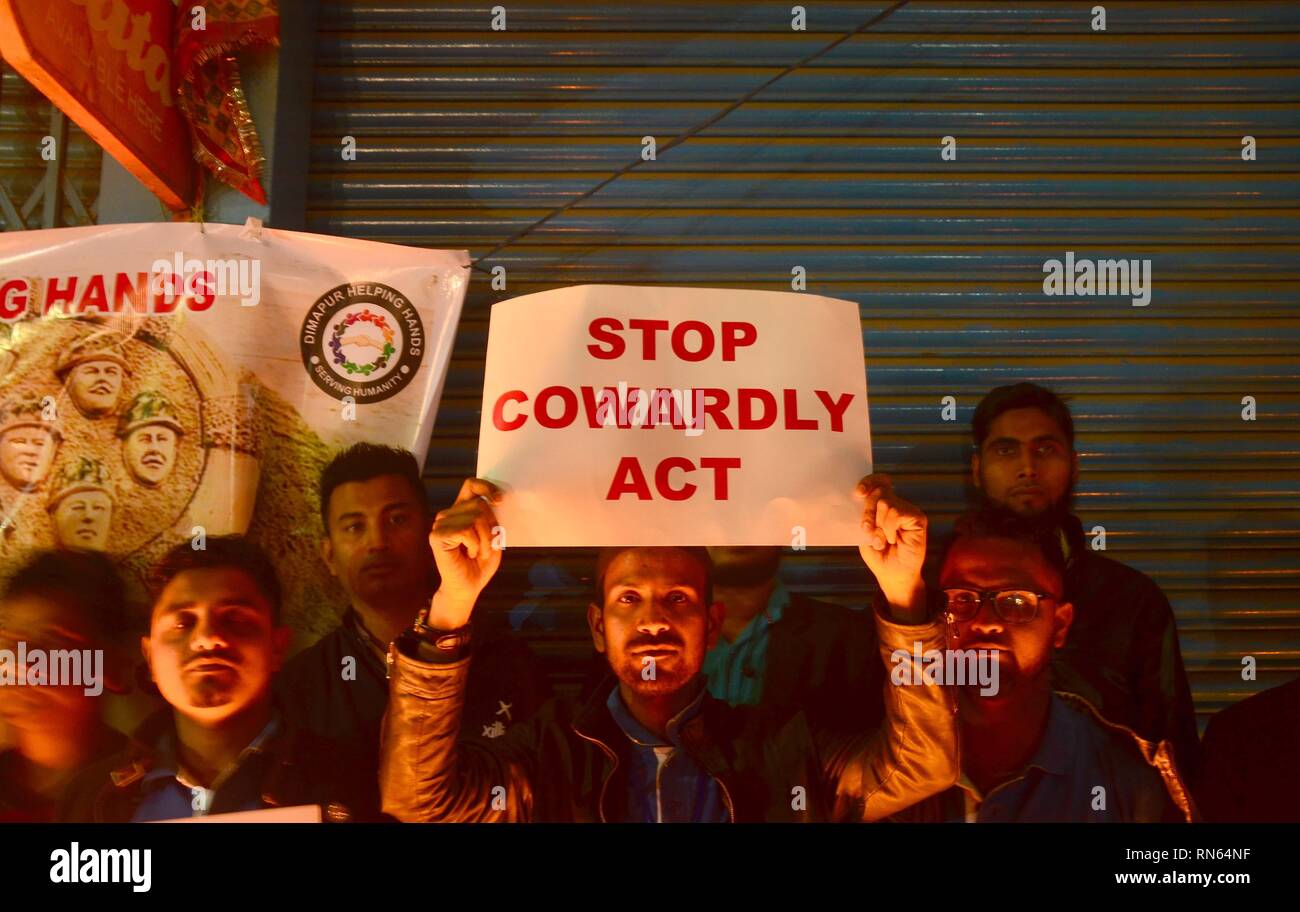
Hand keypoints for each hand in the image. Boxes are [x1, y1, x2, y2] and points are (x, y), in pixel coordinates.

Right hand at [426, 478, 503, 627]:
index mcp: (461, 511)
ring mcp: (440, 523)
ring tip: (476, 552)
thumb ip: (492, 518)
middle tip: (486, 547)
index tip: (499, 500)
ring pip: (475, 518)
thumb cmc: (479, 564)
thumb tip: (497, 500)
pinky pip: (466, 531)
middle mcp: (448, 514)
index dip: (486, 486)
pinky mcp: (437, 536)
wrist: (467, 588)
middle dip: (491, 527)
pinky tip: (468, 554)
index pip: (471, 485)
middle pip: (479, 504)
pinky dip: (474, 545)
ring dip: (484, 540)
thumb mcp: (493, 537)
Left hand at [854, 473, 927, 620]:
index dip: (869, 482)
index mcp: (883, 506)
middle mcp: (896, 505)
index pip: (879, 482)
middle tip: (868, 530)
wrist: (892, 576)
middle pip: (879, 491)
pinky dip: (889, 527)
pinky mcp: (918, 518)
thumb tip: (861, 496)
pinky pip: (896, 512)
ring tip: (882, 540)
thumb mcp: (865, 533)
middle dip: (868, 512)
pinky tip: (892, 539)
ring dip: (879, 524)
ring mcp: (908, 510)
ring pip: (886, 502)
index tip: (858, 493)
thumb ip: (865, 514)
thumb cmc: (879, 556)